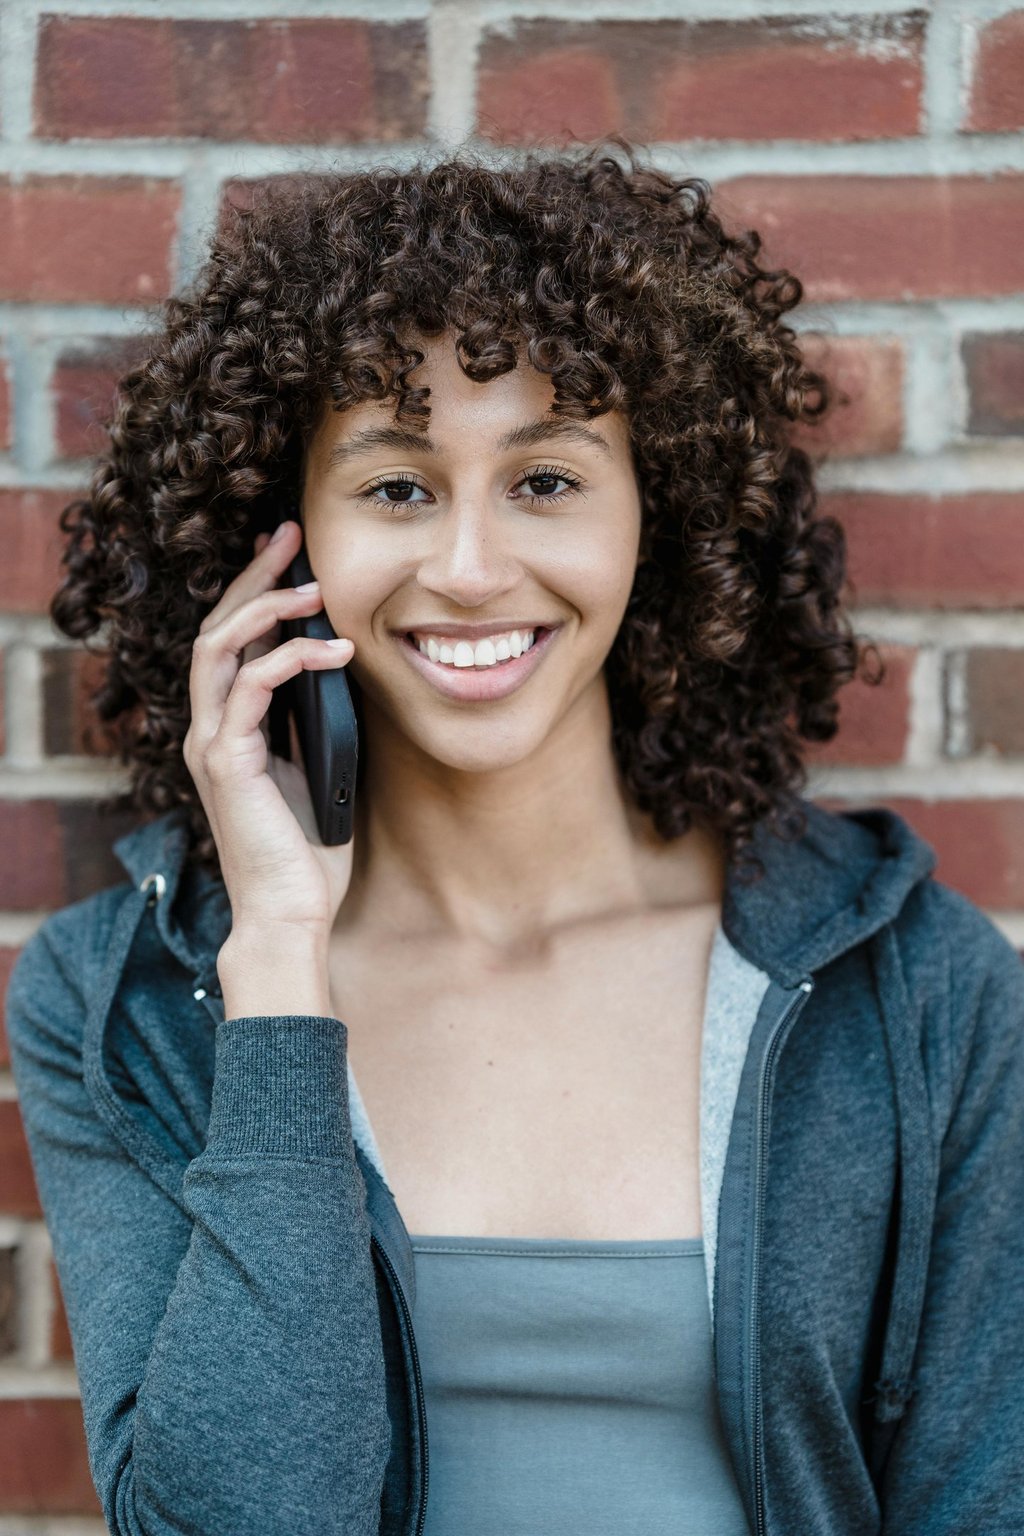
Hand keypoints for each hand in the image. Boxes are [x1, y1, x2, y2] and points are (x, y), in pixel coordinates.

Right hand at [183, 518, 356, 942]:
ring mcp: (214, 743)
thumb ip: (319, 724)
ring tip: (313, 587)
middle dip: (254, 576)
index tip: (289, 555)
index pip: (233, 642)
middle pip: (217, 628)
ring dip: (266, 606)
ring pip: (220, 646)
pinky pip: (250, 688)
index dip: (256, 592)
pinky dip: (292, 659)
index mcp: (232, 729)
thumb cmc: (309, 855)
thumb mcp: (323, 771)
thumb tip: (348, 672)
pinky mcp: (228, 762)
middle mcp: (212, 729)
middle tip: (289, 535)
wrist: (290, 915)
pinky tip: (334, 650)